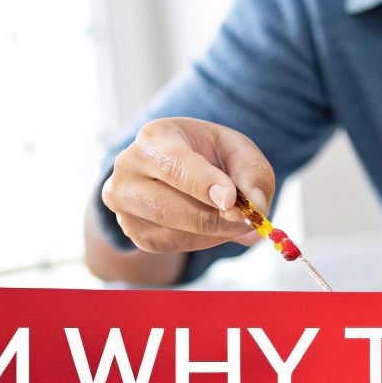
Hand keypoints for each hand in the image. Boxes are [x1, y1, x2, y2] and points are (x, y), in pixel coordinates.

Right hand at [101, 117, 275, 253]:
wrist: (177, 168)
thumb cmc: (209, 154)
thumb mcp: (237, 149)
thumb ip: (252, 173)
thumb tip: (257, 208)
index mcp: (154, 138)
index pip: (175, 164)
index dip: (203, 184)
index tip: (231, 200)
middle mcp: (128, 170)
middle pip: (169, 207)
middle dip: (214, 219)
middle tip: (247, 221)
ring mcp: (124, 204)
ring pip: (173, 232)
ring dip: (213, 232)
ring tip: (233, 218)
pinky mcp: (134, 231)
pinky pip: (173, 245)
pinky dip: (202, 240)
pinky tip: (210, 223)